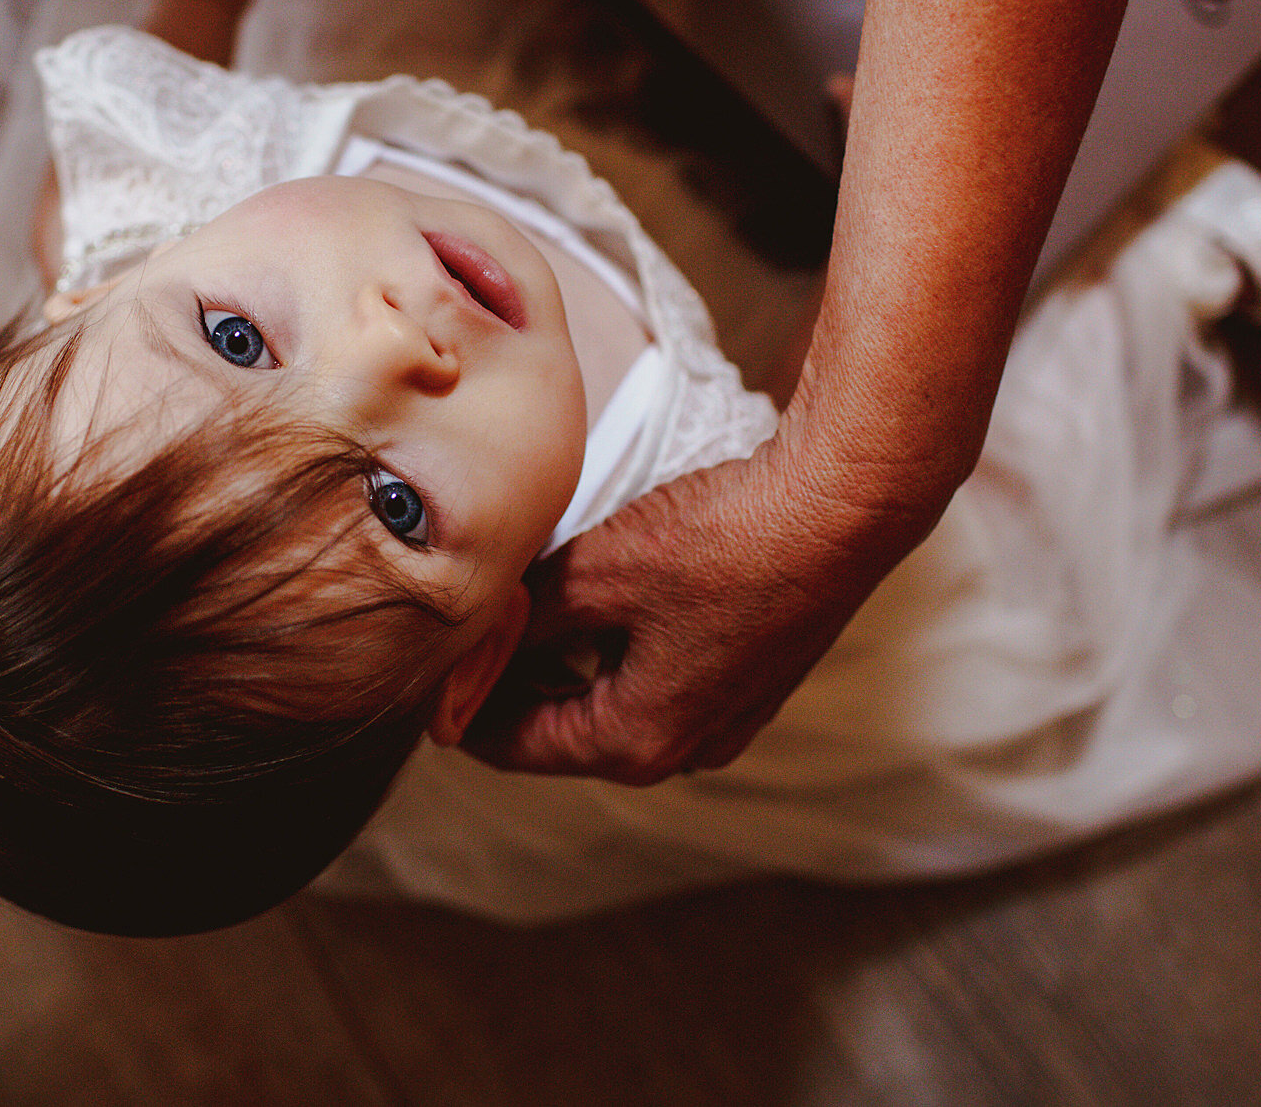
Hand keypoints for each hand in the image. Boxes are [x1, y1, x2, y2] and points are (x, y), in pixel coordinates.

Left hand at [468, 444, 905, 783]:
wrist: (839, 510)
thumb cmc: (720, 542)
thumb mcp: (594, 574)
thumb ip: (525, 617)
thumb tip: (475, 633)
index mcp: (633, 742)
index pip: (509, 745)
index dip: (457, 704)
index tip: (422, 662)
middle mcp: (681, 750)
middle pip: (557, 731)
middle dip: (508, 682)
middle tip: (463, 626)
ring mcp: (722, 721)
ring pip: (606, 703)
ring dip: (558, 664)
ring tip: (516, 606)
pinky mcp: (747, 683)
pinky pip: (652, 682)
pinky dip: (609, 652)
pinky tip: (587, 599)